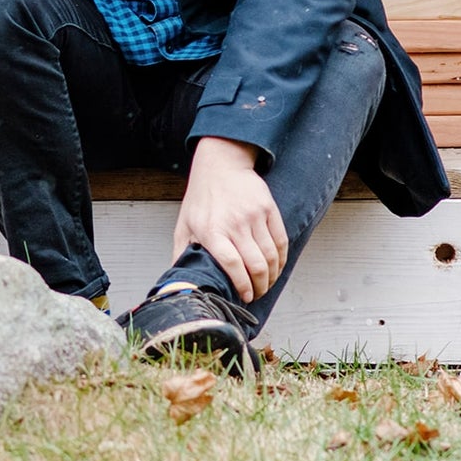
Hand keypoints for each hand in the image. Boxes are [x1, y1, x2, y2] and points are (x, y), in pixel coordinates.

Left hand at [172, 136, 287, 304]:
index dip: (242, 285)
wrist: (220, 164)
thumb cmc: (201, 197)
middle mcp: (233, 223)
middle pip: (256, 265)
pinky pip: (281, 241)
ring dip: (272, 276)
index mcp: (211, 230)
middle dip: (260, 287)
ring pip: (271, 257)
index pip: (231, 265)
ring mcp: (253, 215)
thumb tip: (179, 281)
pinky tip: (275, 267)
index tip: (245, 296)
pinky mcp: (268, 208)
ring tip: (266, 283)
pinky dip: (281, 260)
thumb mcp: (184, 223)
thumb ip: (182, 253)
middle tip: (257, 293)